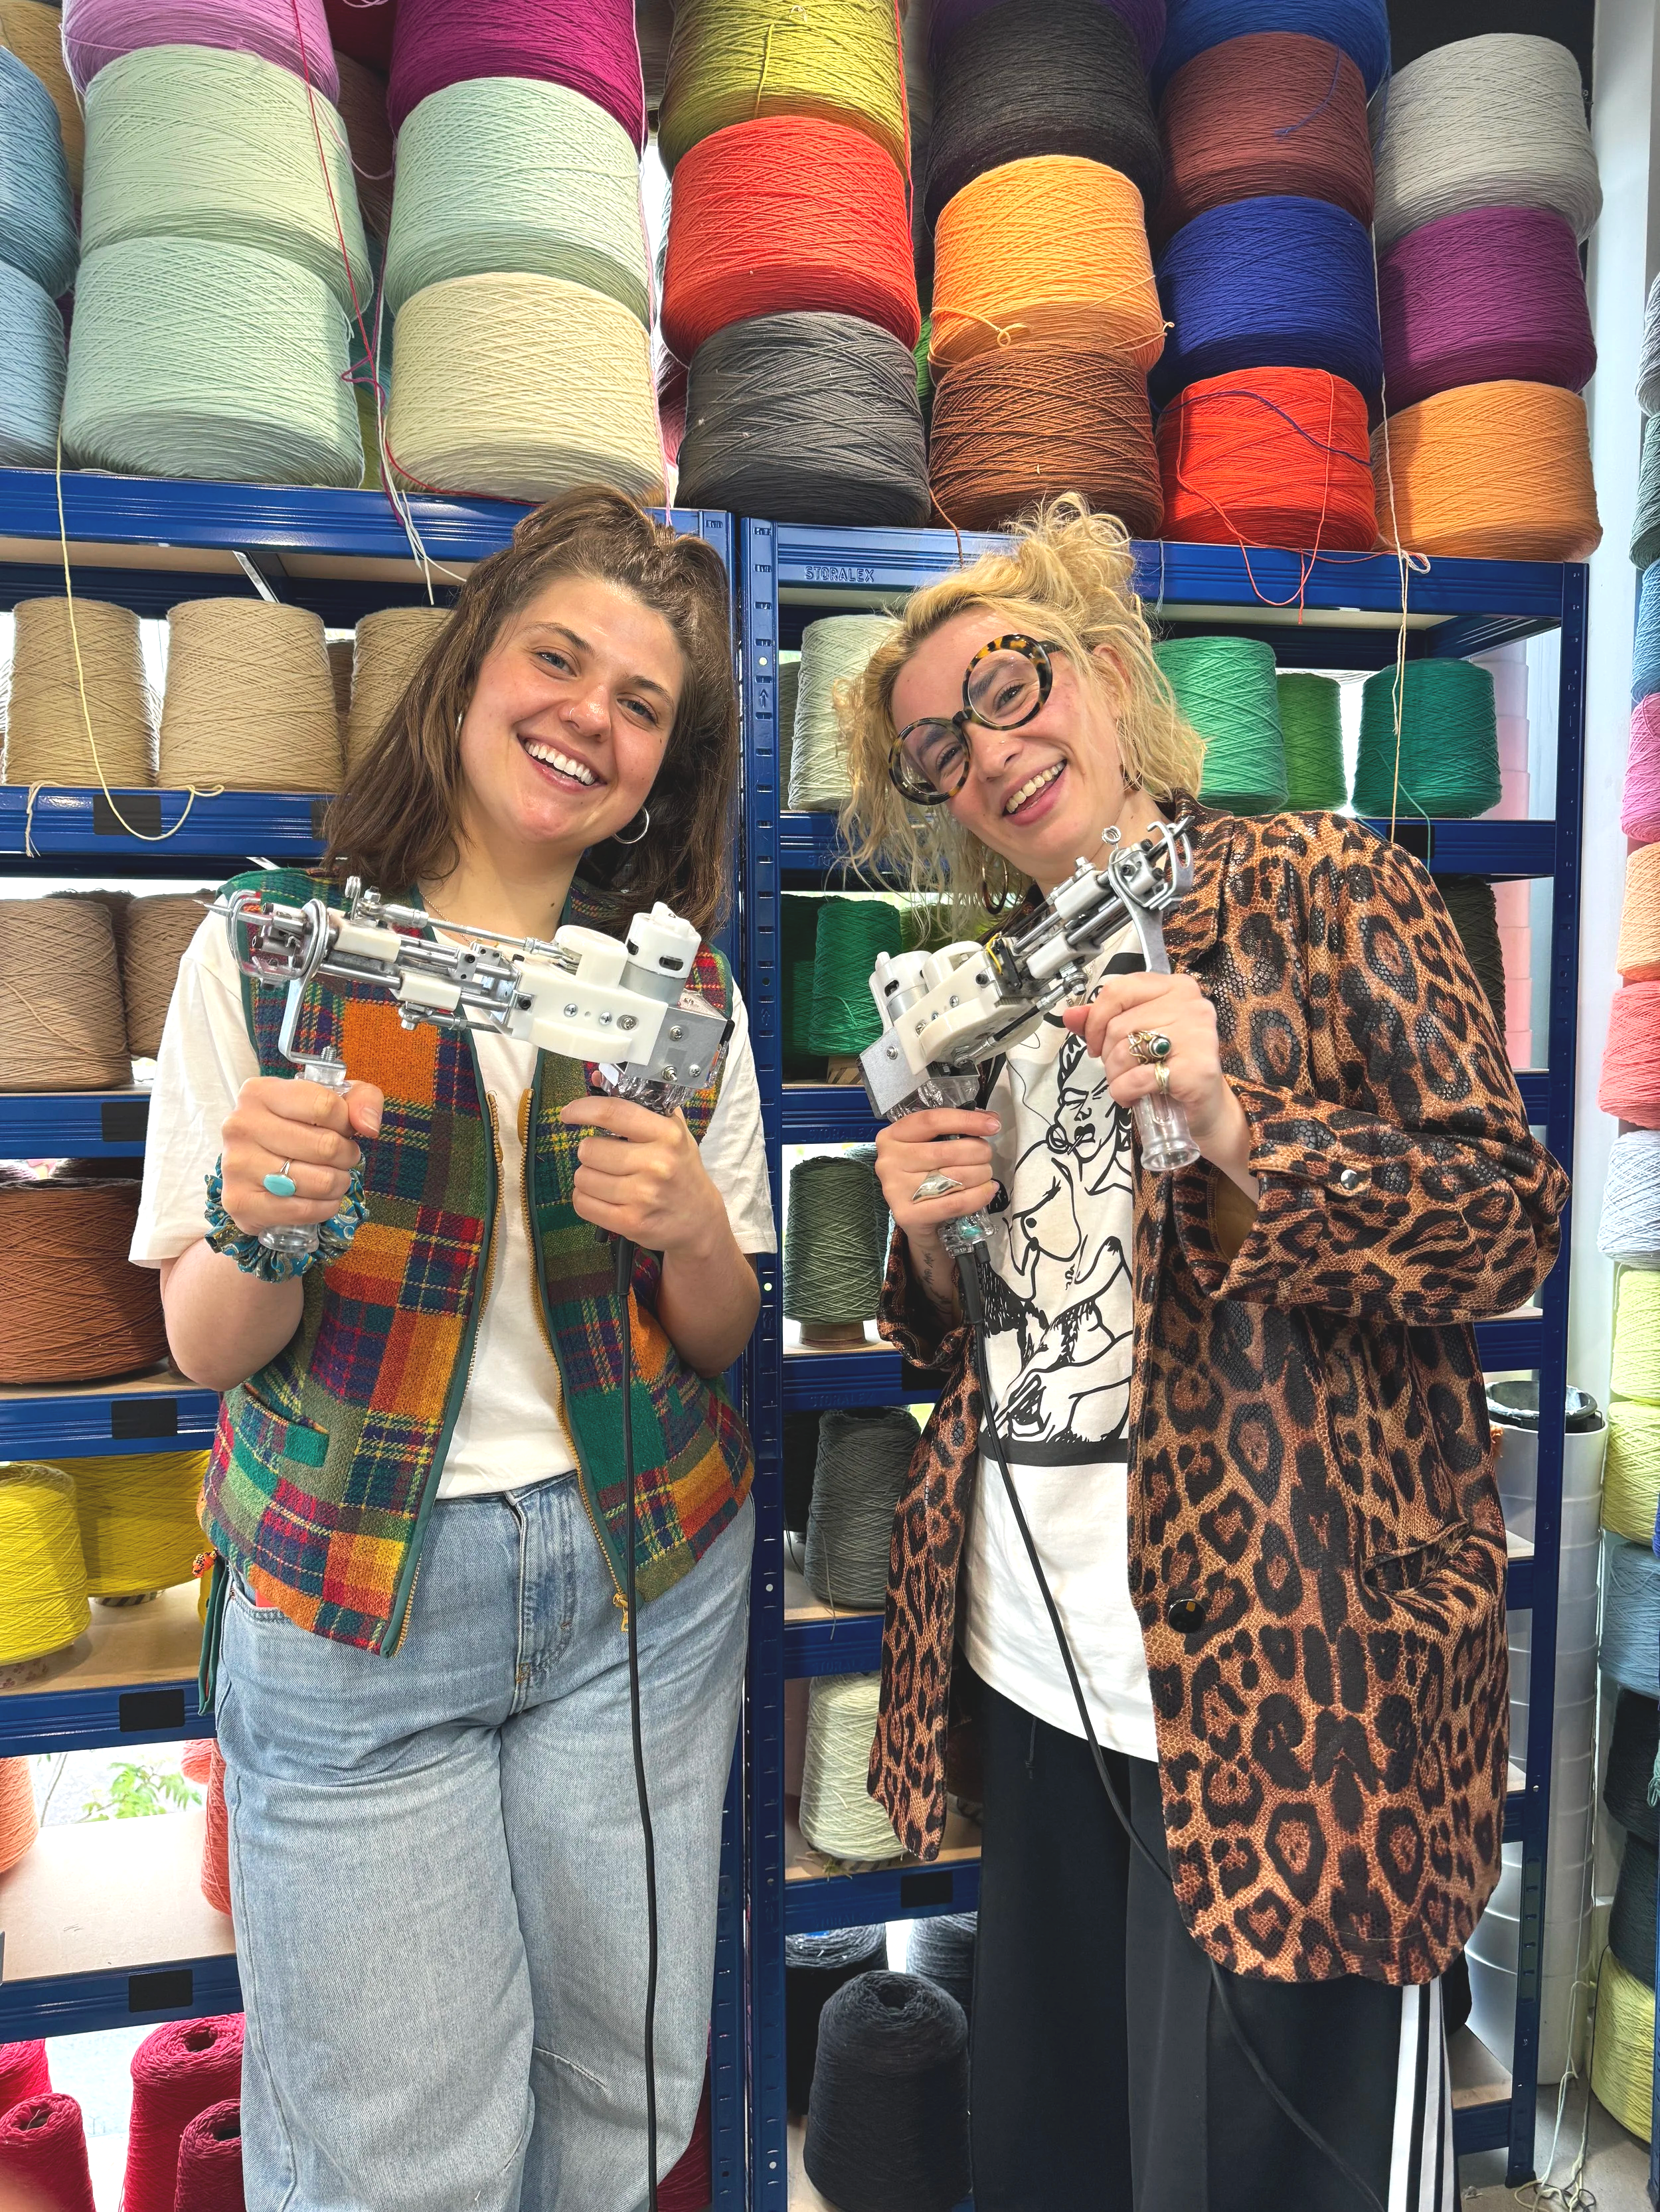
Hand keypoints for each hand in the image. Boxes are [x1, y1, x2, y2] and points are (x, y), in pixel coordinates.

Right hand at [219, 1076, 382, 1237]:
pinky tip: (320, 1199)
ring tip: (331, 1177)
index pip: (325, 1106)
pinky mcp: (240, 1202)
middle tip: (342, 1157)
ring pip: (319, 1182)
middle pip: (326, 1146)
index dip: (347, 1122)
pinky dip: (324, 1208)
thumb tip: (369, 1126)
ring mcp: (236, 1165)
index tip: (343, 1129)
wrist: (254, 1165)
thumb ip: (361, 1098)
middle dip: (347, 1155)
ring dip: (338, 1183)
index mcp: (260, 1093)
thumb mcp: (331, 1100)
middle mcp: (241, 1125)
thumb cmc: (296, 1128)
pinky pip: (304, 1210)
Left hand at [559, 1096, 728, 1257]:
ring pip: (583, 1178)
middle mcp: (657, 1163)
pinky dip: (585, 1199)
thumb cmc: (681, 1169)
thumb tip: (597, 1078)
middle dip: (590, 1152)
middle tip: (606, 1158)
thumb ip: (640, 1104)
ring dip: (588, 1177)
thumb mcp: (673, 1132)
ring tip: (608, 1180)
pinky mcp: (630, 1223)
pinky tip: (602, 1198)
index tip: (569, 1113)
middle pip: (589, 1149)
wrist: (699, 1219)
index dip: (582, 1110)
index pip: (612, 1113)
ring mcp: (643, 1196)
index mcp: (667, 1134)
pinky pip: (583, 1204)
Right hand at [873, 1108, 1000, 1257]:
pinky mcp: (909, 1215)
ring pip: (955, 1177)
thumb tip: (991, 1120)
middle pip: (947, 1151)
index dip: (966, 1120)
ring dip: (981, 1174)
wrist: (914, 1217)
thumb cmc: (924, 1173)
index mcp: (892, 1136)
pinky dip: (979, 1195)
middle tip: (986, 1157)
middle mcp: (889, 1161)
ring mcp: (896, 1190)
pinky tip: (988, 1189)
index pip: (932, 1121)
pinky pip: (956, 1203)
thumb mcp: (931, 1145)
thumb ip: (956, 1129)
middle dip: (979, 1152)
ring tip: (986, 1174)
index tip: (992, 1125)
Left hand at [1062, 970, 1244, 1150]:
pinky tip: (1133, 1098)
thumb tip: (1069, 1016)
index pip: (1119, 990)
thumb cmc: (1170, 1067)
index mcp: (1176, 987)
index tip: (1095, 1044)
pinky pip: (1136, 1078)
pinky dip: (1124, 1093)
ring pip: (1125, 1051)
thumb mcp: (1137, 1037)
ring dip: (1116, 1077)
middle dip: (1108, 1056)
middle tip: (1120, 1072)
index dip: (1097, 1020)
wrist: (1204, 1108)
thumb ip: (1103, 1022)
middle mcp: (1191, 1005)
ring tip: (1129, 1085)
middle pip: (1119, 1025)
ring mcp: (1197, 1035)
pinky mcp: (1196, 1069)